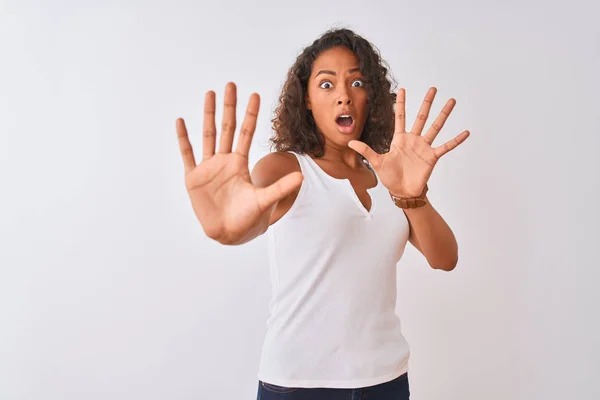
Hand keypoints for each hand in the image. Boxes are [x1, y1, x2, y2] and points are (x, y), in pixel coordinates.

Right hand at [176, 82, 302, 243]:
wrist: (229, 233)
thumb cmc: (248, 218)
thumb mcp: (265, 201)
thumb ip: (280, 187)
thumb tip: (301, 176)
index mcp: (240, 163)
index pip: (246, 133)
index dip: (250, 115)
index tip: (255, 95)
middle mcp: (224, 161)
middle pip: (227, 128)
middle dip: (229, 106)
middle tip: (230, 85)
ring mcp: (208, 168)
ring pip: (208, 135)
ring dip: (208, 115)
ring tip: (209, 94)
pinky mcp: (194, 178)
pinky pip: (188, 154)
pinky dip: (183, 138)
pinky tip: (181, 121)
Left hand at [348, 87, 469, 196]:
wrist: (402, 191)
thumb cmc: (390, 177)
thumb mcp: (377, 162)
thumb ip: (366, 150)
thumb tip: (350, 142)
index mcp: (399, 139)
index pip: (400, 116)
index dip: (401, 103)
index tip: (403, 89)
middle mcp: (413, 139)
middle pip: (421, 117)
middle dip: (427, 103)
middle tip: (433, 88)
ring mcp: (424, 147)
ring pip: (436, 127)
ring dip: (443, 114)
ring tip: (451, 101)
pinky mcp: (432, 157)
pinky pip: (446, 146)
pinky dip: (456, 140)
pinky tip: (465, 132)